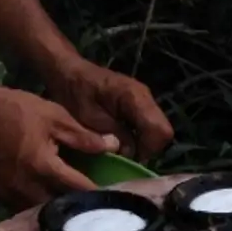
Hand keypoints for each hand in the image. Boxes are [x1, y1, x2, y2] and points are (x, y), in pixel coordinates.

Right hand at [0, 85, 117, 207]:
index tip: (117, 198)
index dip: (101, 195)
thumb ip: (84, 137)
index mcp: (45, 168)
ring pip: (42, 214)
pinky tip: (48, 200)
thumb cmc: (12, 110)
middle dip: (80, 210)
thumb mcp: (54, 117)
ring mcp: (9, 195)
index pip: (82, 191)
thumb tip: (114, 146)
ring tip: (74, 207)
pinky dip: (38, 208)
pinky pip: (23, 209)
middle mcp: (27, 188)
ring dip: (58, 212)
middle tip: (97, 207)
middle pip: (62, 210)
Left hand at [45, 57, 172, 160]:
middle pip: (163, 133)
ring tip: (122, 148)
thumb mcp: (89, 117)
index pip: (159, 130)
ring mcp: (146, 101)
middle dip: (146, 148)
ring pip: (158, 132)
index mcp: (134, 96)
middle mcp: (146, 97)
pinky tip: (123, 140)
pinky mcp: (142, 107)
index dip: (148, 149)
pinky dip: (140, 138)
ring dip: (143, 144)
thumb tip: (131, 154)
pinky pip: (150, 128)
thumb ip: (113, 135)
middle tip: (124, 155)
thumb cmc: (74, 91)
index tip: (128, 157)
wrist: (68, 72)